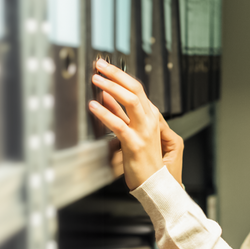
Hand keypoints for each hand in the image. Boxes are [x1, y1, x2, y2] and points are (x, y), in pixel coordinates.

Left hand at [89, 59, 183, 189]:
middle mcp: (149, 120)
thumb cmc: (144, 159)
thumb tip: (107, 94)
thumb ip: (120, 112)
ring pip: (131, 101)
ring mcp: (144, 131)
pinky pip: (120, 124)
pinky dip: (106, 113)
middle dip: (116, 74)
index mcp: (150, 116)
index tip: (105, 67)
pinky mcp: (135, 144)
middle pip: (135, 89)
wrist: (155, 183)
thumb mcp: (132, 130)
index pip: (136, 88)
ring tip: (96, 80)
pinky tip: (94, 106)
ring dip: (112, 87)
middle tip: (100, 65)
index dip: (120, 75)